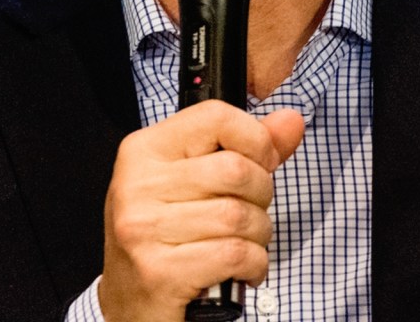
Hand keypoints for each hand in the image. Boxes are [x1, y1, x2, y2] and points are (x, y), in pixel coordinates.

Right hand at [96, 100, 303, 321]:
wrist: (128, 305)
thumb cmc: (163, 241)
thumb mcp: (194, 187)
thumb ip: (246, 151)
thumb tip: (291, 121)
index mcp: (143, 152)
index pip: (215, 117)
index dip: (255, 140)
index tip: (260, 164)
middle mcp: (137, 184)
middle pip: (236, 170)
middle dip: (261, 198)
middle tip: (248, 216)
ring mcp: (144, 228)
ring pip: (240, 216)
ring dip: (258, 237)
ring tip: (242, 246)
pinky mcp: (160, 270)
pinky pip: (236, 254)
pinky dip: (253, 266)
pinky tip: (241, 271)